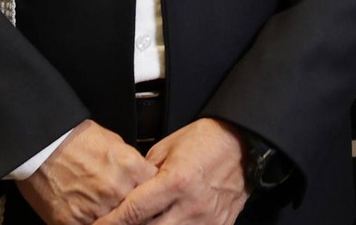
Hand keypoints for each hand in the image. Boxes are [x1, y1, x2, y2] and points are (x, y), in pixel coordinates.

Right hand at [17, 120, 155, 224]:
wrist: (42, 146)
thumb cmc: (75, 141)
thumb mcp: (115, 143)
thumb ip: (133, 166)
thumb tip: (143, 179)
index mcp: (130, 168)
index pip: (155, 191)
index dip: (152, 196)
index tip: (150, 199)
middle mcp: (116, 189)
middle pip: (139, 212)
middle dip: (135, 211)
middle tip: (127, 206)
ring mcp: (95, 208)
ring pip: (117, 224)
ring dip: (114, 220)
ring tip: (105, 208)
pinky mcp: (72, 221)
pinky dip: (94, 223)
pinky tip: (92, 217)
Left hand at [93, 119, 249, 224]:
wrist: (245, 143)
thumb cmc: (208, 139)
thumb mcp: (169, 147)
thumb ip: (145, 173)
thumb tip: (126, 191)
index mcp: (177, 181)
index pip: (133, 212)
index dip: (109, 223)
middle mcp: (191, 205)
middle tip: (116, 224)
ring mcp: (206, 220)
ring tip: (144, 221)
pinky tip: (167, 222)